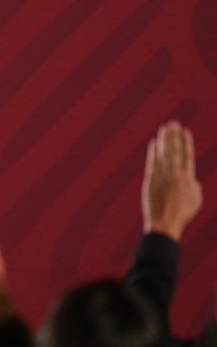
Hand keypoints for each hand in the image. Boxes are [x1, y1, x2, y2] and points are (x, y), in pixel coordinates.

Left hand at [142, 121, 201, 240]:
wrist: (164, 222)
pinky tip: (154, 142)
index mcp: (188, 178)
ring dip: (164, 140)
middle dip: (174, 136)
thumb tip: (190, 177)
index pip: (187, 155)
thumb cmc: (182, 213)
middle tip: (173, 123)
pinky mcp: (150, 180)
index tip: (185, 131)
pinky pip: (152, 162)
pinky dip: (153, 151)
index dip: (186, 142)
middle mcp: (175, 174)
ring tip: (165, 128)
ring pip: (163, 153)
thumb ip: (193, 184)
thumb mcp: (196, 199)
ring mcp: (162, 176)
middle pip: (175, 150)